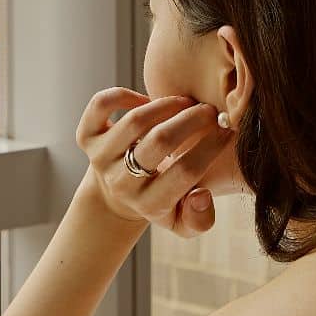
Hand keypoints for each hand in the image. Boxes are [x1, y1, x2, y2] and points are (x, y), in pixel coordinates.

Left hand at [76, 87, 232, 237]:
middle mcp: (121, 183)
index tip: (228, 130)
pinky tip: (145, 100)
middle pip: (160, 142)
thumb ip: (200, 219)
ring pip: (135, 121)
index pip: (185, 172)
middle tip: (210, 111)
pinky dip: (124, 95)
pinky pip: (101, 106)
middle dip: (193, 120)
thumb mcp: (182, 221)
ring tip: (186, 103)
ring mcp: (101, 158)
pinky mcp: (87, 137)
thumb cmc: (161, 201)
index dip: (211, 147)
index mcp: (149, 204)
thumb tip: (201, 196)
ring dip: (167, 105)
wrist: (116, 195)